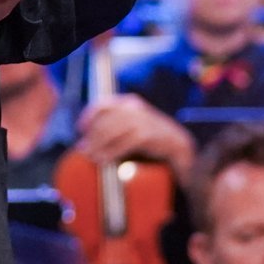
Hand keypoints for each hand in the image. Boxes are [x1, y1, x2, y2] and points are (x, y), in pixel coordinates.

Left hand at [76, 94, 195, 183]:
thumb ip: (115, 130)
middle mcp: (135, 108)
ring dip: (98, 146)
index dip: (89, 115)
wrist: (182, 148)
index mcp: (130, 103)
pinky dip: (110, 152)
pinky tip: (104, 161)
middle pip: (105, 120)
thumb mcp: (132, 129)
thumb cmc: (153, 141)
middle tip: (83, 151)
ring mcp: (142, 120)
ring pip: (112, 130)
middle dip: (92, 136)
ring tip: (92, 158)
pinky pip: (123, 143)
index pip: (103, 104)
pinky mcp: (148, 135)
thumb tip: (88, 141)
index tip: (81, 129)